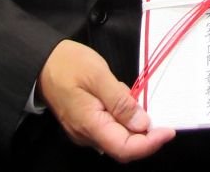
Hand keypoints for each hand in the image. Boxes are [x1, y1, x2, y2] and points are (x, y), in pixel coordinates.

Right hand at [38, 40, 174, 160]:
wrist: (42, 61)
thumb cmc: (67, 64)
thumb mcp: (98, 75)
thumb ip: (120, 101)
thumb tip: (142, 124)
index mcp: (90, 124)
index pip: (125, 148)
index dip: (149, 144)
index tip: (168, 130)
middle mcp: (86, 134)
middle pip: (123, 146)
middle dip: (145, 133)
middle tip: (155, 110)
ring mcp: (84, 130)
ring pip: (117, 136)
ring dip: (133, 122)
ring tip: (129, 94)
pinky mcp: (85, 122)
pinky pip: (109, 126)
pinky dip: (122, 116)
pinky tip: (121, 96)